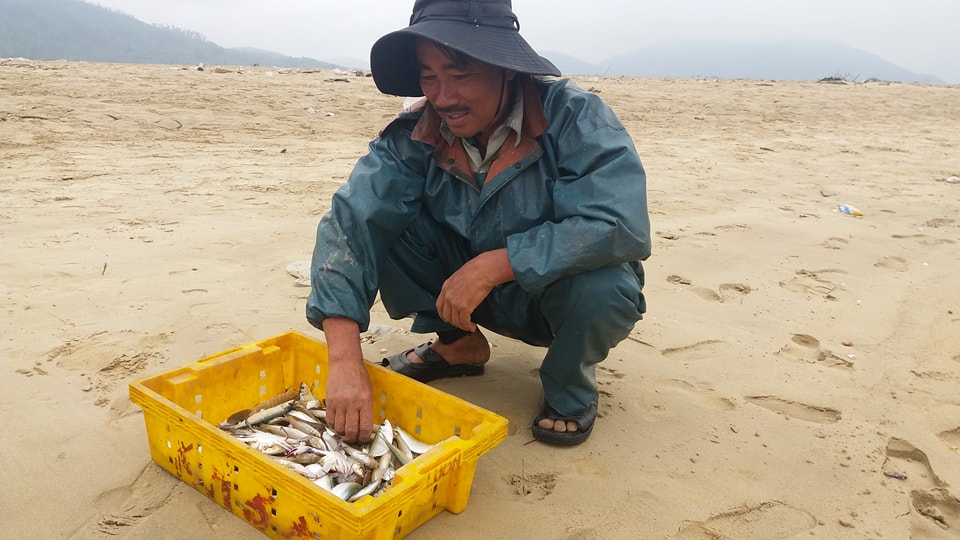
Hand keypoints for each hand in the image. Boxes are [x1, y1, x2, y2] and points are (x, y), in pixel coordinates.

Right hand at [322, 318, 373, 442]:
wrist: (345, 363)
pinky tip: (337, 425)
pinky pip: (330, 420)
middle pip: (351, 431)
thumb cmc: (359, 377)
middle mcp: (352, 404)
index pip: (365, 427)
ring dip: (343, 433)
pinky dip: (333, 426)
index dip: (364, 438)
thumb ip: (367, 409)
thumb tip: (365, 426)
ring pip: (339, 428)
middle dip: (353, 439)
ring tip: (345, 432)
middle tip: (354, 439)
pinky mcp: (330, 401)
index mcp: (365, 402)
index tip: (364, 440)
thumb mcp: (369, 392)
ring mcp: (340, 403)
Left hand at [437, 249, 514, 331]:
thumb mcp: (460, 276)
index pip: (440, 306)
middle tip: (461, 323)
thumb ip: (456, 286)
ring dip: (462, 326)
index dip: (445, 315)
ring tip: (469, 326)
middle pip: (446, 316)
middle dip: (454, 322)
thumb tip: (460, 293)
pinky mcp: (464, 308)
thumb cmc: (477, 270)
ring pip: (455, 321)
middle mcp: (448, 296)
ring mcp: (455, 302)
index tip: (450, 318)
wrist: (484, 270)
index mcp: (446, 287)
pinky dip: (468, 327)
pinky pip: (464, 322)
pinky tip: (472, 327)